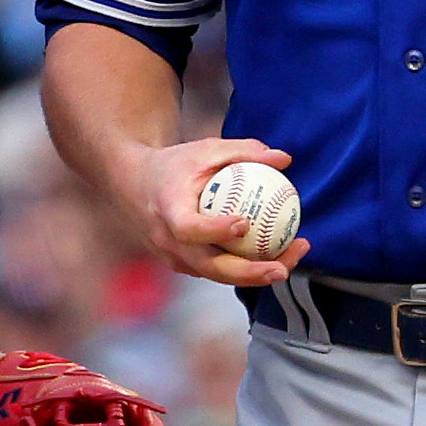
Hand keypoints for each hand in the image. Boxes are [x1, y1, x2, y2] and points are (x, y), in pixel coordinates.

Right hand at [121, 133, 307, 287]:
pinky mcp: (183, 265)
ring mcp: (174, 257)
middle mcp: (167, 239)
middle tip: (281, 268)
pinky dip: (243, 269)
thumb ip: (244, 151)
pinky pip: (216, 272)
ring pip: (215, 274)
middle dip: (247, 273)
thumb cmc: (176, 164)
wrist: (138, 185)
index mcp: (167, 208)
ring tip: (288, 264)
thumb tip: (284, 159)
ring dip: (253, 276)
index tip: (244, 224)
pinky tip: (274, 257)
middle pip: (207, 266)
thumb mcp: (206, 149)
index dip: (214, 231)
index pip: (188, 227)